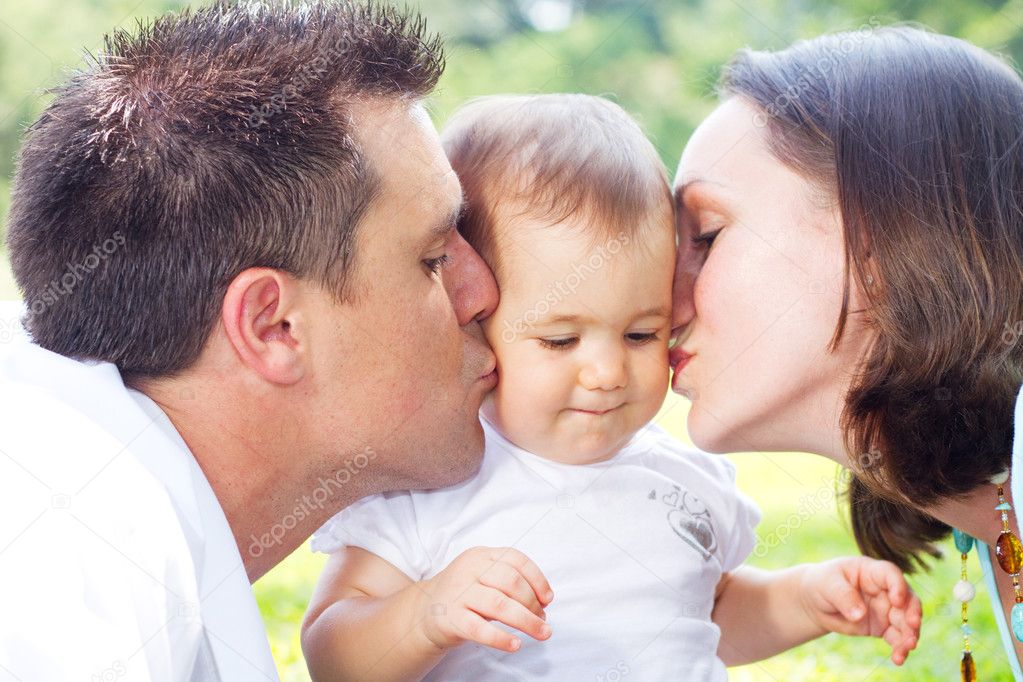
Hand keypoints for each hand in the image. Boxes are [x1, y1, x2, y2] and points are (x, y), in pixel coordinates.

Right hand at [415, 547, 553, 653]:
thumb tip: (543, 603)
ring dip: (527, 621)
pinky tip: (515, 644)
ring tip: (543, 632)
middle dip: (533, 603)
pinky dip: (501, 638)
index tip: (548, 599)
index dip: (537, 579)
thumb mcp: (483, 577)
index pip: (515, 559)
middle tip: (542, 619)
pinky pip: (480, 629)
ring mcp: (459, 593)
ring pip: (500, 605)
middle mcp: (469, 570)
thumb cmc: (464, 594)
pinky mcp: (451, 618)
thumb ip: (510, 584)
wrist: (423, 612)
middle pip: (511, 582)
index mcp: (480, 555)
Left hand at [799, 557, 921, 664]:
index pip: (891, 574)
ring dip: (910, 635)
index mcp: (871, 571)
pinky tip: (899, 658)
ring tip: (907, 648)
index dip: (898, 586)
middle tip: (913, 626)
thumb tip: (860, 615)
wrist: (815, 602)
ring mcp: (886, 609)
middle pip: (907, 599)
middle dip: (913, 612)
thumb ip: (844, 596)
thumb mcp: (828, 584)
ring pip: (905, 622)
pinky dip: (900, 648)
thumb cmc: (822, 584)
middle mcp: (884, 590)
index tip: (898, 600)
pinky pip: (896, 638)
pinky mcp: (883, 627)